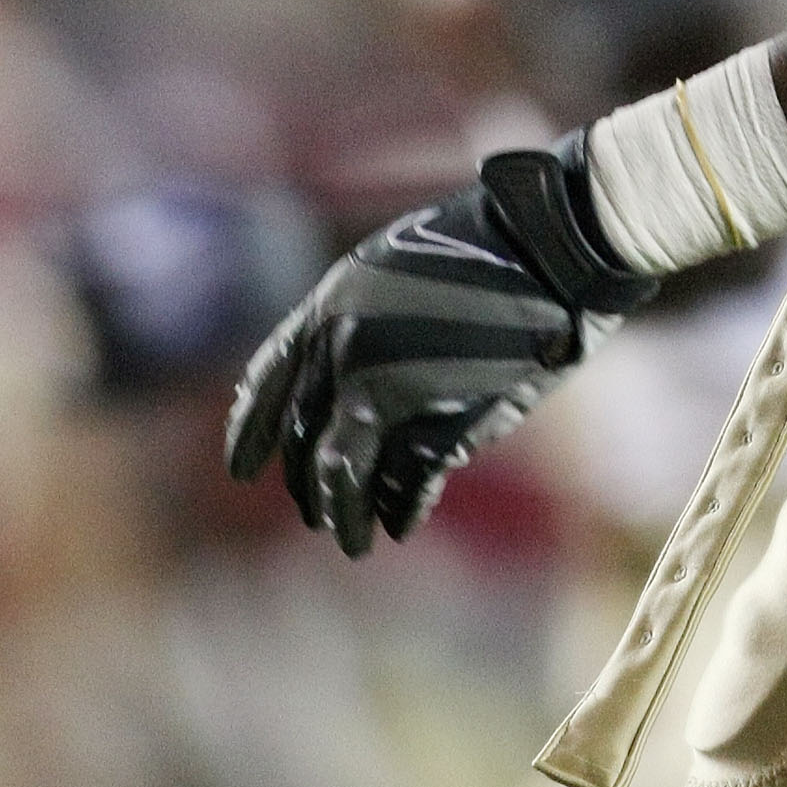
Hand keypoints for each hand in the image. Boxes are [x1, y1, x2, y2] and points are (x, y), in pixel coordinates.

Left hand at [224, 144, 655, 555]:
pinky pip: (402, 485)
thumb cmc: (485, 245)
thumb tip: (336, 380)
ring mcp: (385, 389)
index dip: (250, 430)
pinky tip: (402, 524)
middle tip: (315, 514)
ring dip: (344, 515)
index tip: (240, 468)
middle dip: (307, 486)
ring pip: (342, 476)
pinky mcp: (434, 420)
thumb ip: (357, 320)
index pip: (268, 382)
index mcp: (330, 305)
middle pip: (304, 440)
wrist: (545, 244)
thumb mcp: (394, 266)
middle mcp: (342, 350)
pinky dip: (399, 511)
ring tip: (354, 542)